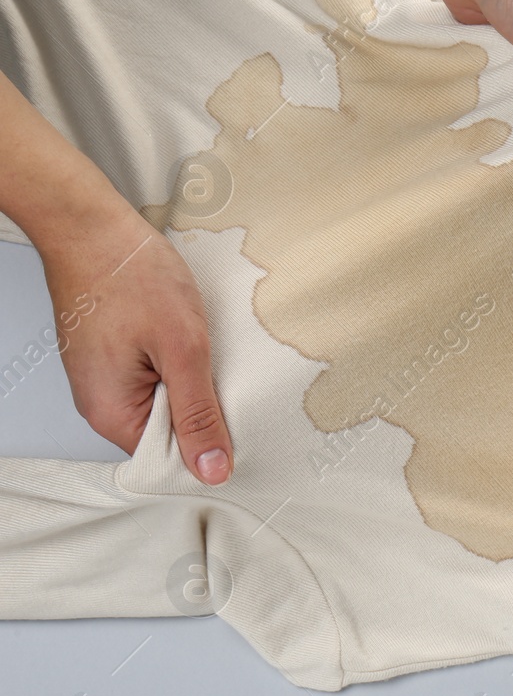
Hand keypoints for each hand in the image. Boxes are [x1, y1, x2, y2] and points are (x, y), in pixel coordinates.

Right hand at [38, 205, 233, 484]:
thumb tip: (212, 469)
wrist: (92, 226)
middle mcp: (103, 404)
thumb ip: (198, 414)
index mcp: (112, 414)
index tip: (238, 424)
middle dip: (203, 411)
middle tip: (224, 377)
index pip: (169, 460)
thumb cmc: (130, 277)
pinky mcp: (116, 356)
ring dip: (194, 383)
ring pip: (167, 402)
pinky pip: (158, 377)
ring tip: (203, 352)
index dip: (208, 446)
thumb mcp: (183, 350)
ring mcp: (107, 379)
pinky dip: (180, 364)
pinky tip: (190, 341)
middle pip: (169, 434)